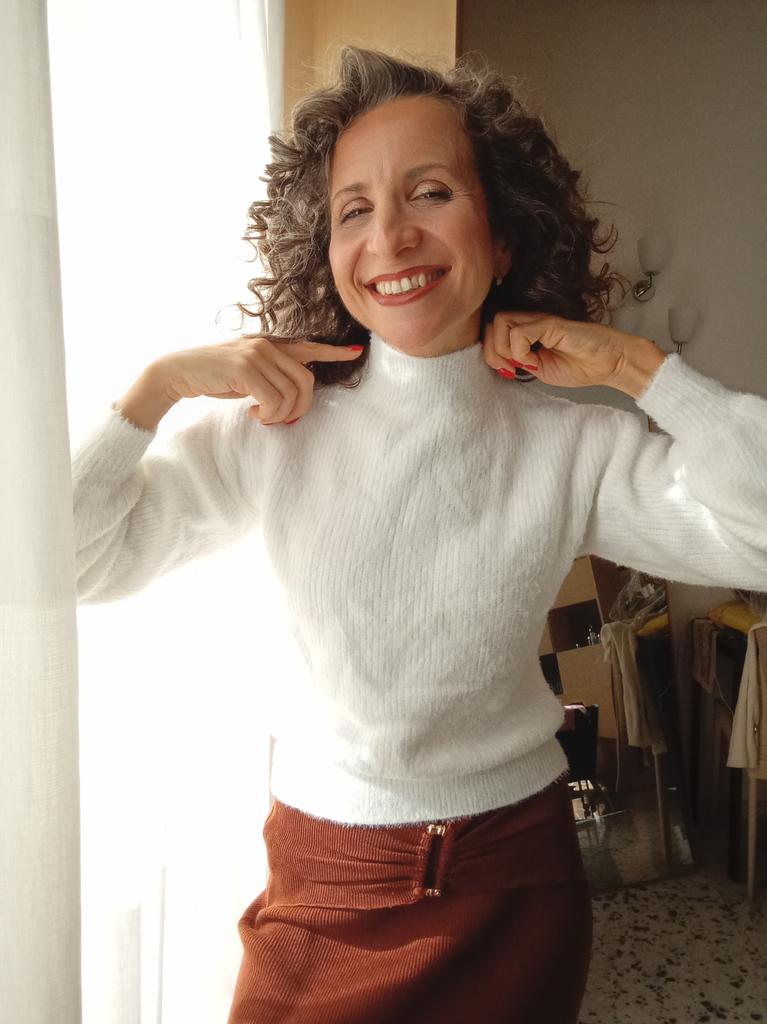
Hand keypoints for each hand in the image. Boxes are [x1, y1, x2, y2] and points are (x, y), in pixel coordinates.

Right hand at [157, 336, 363, 423]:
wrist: (179, 372)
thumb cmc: (214, 377)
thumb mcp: (247, 373)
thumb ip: (270, 376)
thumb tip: (294, 398)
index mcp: (270, 345)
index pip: (309, 347)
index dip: (333, 352)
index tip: (355, 352)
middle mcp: (268, 345)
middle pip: (307, 381)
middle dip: (300, 408)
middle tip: (281, 420)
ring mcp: (257, 354)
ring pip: (292, 394)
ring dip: (281, 415)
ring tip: (262, 417)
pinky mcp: (246, 368)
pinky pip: (274, 400)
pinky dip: (268, 414)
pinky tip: (253, 414)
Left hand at [482, 311, 660, 392]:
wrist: (611, 363)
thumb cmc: (583, 366)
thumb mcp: (542, 370)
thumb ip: (522, 362)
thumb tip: (502, 361)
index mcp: (529, 332)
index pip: (494, 331)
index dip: (492, 353)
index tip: (509, 372)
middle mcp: (532, 322)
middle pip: (492, 324)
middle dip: (493, 352)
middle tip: (511, 370)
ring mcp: (541, 321)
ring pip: (501, 323)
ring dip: (504, 349)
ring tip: (522, 365)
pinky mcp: (551, 324)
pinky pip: (520, 333)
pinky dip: (520, 352)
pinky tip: (534, 363)